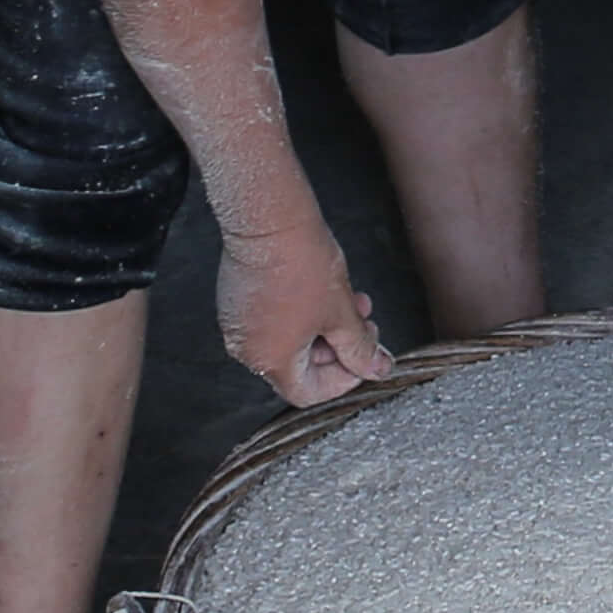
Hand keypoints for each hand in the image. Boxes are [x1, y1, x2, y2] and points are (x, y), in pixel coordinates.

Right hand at [218, 215, 390, 406]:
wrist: (271, 219)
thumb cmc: (302, 263)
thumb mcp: (341, 313)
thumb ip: (360, 349)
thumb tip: (376, 368)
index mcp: (270, 361)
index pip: (308, 393)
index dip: (342, 379)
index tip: (363, 357)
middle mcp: (247, 349)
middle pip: (300, 367)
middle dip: (339, 347)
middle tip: (363, 325)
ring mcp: (238, 324)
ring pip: (290, 340)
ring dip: (325, 327)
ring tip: (351, 301)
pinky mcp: (237, 301)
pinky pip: (273, 320)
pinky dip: (302, 313)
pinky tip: (324, 289)